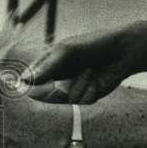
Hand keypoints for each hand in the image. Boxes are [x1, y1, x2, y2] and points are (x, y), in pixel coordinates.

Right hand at [22, 27, 137, 104]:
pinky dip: (89, 91)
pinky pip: (81, 102)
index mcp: (48, 64)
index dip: (29, 88)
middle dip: (56, 91)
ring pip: (65, 100)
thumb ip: (46, 67)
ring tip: (89, 71)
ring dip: (78, 85)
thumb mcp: (66, 51)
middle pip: (45, 96)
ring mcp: (71, 89)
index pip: (30, 80)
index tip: (30, 90)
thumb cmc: (92, 45)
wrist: (121, 52)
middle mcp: (57, 79)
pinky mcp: (85, 97)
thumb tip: (24, 80)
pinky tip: (96, 81)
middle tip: (62, 85)